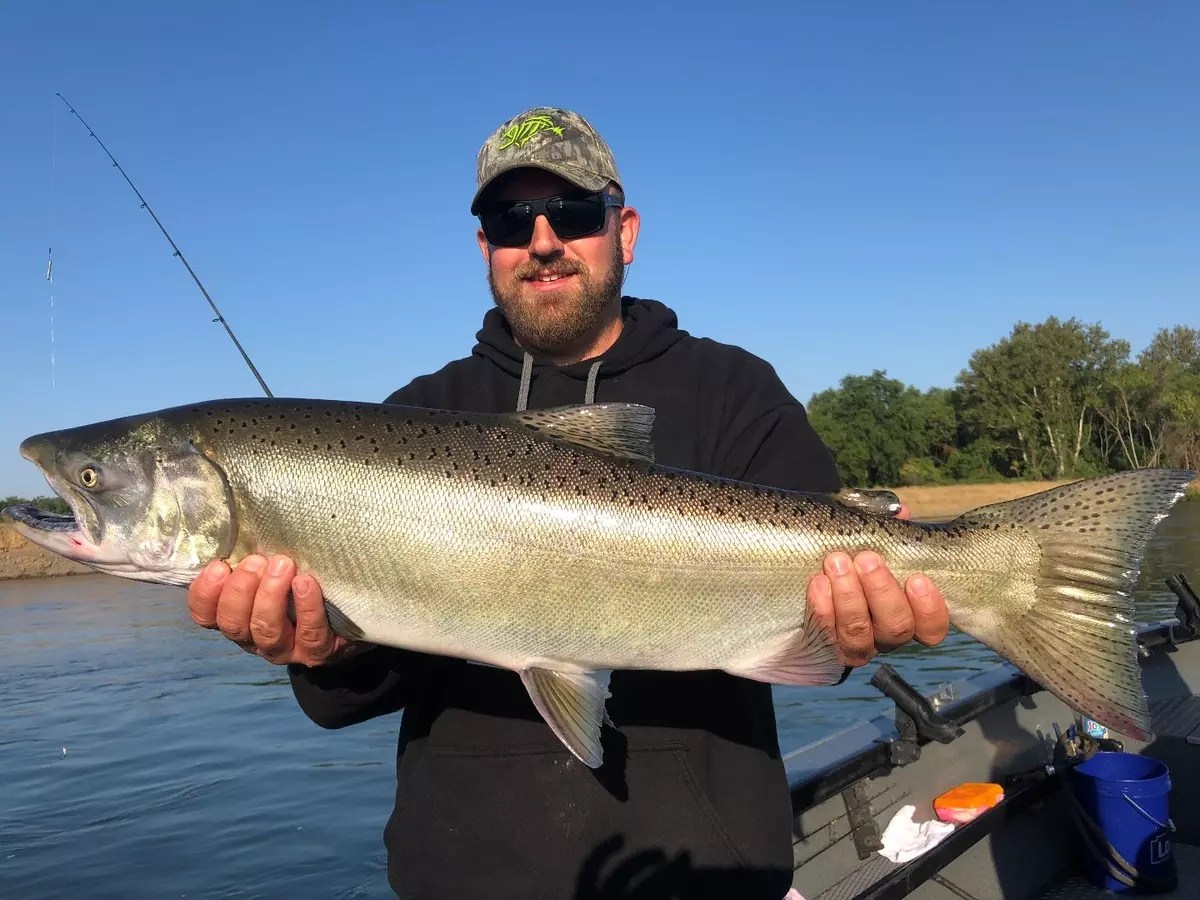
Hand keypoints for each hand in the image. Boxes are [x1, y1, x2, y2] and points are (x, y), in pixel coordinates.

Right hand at [187, 554, 361, 665]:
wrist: (348, 614)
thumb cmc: (299, 579)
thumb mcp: (270, 568)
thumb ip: (252, 557)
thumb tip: (240, 521)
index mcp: (237, 617)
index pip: (206, 615)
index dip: (205, 594)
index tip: (218, 566)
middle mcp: (254, 639)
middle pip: (233, 624)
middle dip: (240, 591)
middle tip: (256, 561)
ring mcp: (285, 649)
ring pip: (266, 632)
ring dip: (270, 597)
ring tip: (283, 565)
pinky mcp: (317, 651)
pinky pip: (309, 634)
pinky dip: (306, 608)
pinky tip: (306, 582)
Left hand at [806, 504, 948, 667]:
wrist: (798, 578)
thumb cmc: (846, 553)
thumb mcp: (866, 534)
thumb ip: (884, 524)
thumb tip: (899, 512)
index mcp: (905, 612)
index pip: (932, 627)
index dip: (929, 608)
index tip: (916, 578)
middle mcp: (883, 635)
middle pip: (896, 628)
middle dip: (881, 591)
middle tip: (866, 559)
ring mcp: (854, 645)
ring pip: (859, 635)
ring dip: (849, 597)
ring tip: (836, 562)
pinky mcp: (822, 647)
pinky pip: (825, 635)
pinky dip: (822, 609)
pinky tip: (817, 582)